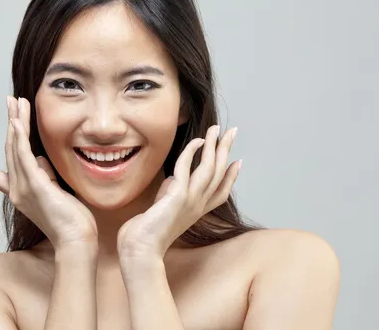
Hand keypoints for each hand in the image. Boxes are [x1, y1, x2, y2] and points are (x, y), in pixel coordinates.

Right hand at [0, 96, 97, 249]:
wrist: (75, 241)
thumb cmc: (69, 221)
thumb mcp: (53, 193)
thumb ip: (43, 175)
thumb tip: (39, 158)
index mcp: (18, 193)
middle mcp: (16, 190)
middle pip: (8, 149)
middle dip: (10, 122)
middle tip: (10, 100)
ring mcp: (24, 188)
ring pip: (15, 148)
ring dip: (16, 121)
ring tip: (15, 100)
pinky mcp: (36, 185)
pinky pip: (24, 156)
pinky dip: (20, 138)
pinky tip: (17, 121)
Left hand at [117, 125, 240, 259]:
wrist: (140, 251)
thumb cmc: (147, 234)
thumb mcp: (163, 209)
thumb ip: (170, 193)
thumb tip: (172, 178)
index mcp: (197, 211)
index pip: (221, 192)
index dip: (231, 177)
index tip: (237, 162)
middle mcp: (199, 205)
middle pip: (220, 174)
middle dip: (226, 150)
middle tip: (232, 132)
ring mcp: (190, 200)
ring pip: (210, 168)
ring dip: (214, 146)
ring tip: (217, 129)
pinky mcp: (178, 196)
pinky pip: (187, 167)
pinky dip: (192, 152)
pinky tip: (196, 141)